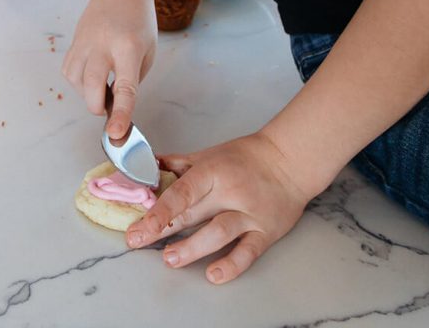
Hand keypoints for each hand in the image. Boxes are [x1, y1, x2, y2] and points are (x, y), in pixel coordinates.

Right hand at [60, 0, 154, 139]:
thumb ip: (132, 79)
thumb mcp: (149, 51)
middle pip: (92, 86)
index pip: (125, 87)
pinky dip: (78, 82)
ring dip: (87, 93)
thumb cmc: (139, 22)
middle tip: (107, 109)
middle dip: (98, 107)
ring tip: (101, 86)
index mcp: (129, 48)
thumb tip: (115, 105)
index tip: (116, 133)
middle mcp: (103, 44)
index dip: (121, 114)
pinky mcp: (73, 42)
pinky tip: (91, 76)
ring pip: (75, 80)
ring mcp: (85, 42)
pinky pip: (68, 71)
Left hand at [126, 132, 313, 283]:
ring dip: (192, 248)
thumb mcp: (210, 154)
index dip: (161, 209)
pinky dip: (232, 264)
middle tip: (137, 240)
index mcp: (213, 171)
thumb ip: (179, 164)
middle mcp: (231, 193)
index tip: (142, 223)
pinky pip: (248, 251)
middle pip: (193, 214)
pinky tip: (214, 274)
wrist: (291, 161)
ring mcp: (249, 214)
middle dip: (162, 230)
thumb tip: (148, 166)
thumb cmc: (246, 158)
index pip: (183, 191)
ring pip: (219, 233)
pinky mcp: (266, 231)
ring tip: (170, 259)